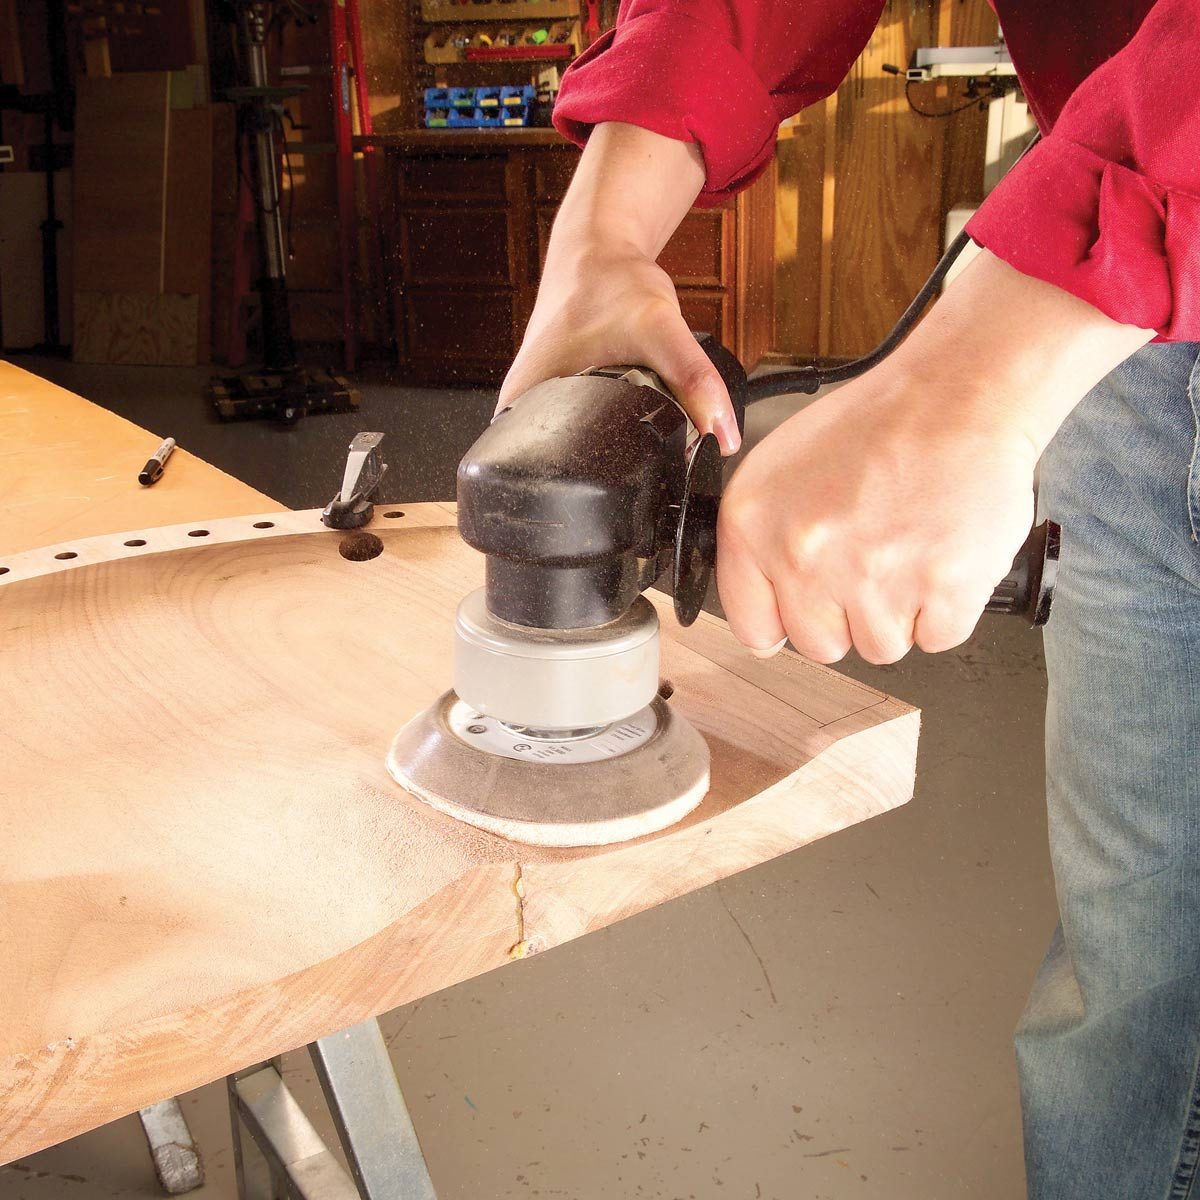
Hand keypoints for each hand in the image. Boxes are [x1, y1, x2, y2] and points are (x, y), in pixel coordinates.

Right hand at [498, 122, 740, 453]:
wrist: (598, 250)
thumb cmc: (610, 283)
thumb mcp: (657, 328)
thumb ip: (695, 379)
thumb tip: (724, 435)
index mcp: (520, 408)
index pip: (547, 474)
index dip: (594, 486)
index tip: (633, 479)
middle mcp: (518, 412)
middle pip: (564, 467)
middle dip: (610, 472)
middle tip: (645, 451)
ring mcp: (534, 405)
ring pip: (574, 450)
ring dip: (608, 454)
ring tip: (637, 440)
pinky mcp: (555, 398)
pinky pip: (582, 430)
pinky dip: (608, 432)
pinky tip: (628, 426)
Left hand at [717, 248, 1152, 663]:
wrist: (957, 394)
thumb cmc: (878, 421)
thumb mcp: (781, 467)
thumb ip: (764, 538)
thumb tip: (767, 600)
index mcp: (753, 528)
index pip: (753, 626)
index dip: (785, 620)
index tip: (804, 612)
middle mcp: (805, 560)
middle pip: (820, 646)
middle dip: (846, 616)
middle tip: (870, 564)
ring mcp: (874, 581)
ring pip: (881, 647)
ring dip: (899, 612)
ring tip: (908, 549)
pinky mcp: (941, 591)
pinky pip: (937, 637)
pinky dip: (947, 608)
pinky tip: (940, 557)